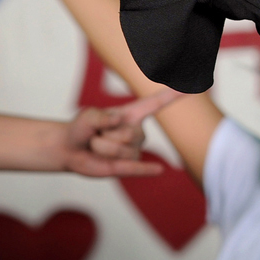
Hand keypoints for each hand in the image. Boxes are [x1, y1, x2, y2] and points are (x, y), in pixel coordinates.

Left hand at [61, 89, 181, 176]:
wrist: (71, 149)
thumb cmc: (82, 128)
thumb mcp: (87, 116)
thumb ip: (99, 116)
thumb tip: (118, 120)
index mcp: (131, 114)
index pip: (155, 104)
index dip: (172, 95)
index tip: (189, 88)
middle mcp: (136, 131)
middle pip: (128, 135)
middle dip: (104, 136)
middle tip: (95, 135)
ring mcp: (133, 149)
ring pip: (123, 151)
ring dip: (102, 149)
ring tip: (96, 146)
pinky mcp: (127, 166)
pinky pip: (139, 168)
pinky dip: (149, 169)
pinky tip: (160, 170)